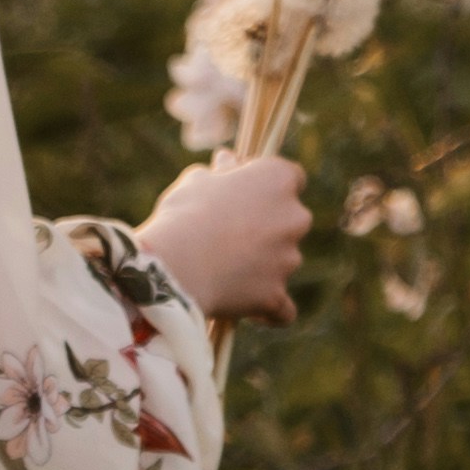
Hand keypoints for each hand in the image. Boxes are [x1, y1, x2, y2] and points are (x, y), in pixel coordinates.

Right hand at [146, 152, 310, 326]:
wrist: (175, 265)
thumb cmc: (183, 214)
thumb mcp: (196, 181)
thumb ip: (220, 172)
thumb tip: (228, 161)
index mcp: (277, 180)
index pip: (291, 177)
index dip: (267, 186)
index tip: (245, 193)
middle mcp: (294, 217)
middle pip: (292, 220)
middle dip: (270, 227)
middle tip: (231, 235)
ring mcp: (289, 259)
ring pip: (284, 261)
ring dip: (264, 265)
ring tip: (224, 272)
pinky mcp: (277, 295)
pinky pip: (282, 308)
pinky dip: (270, 308)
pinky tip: (252, 308)